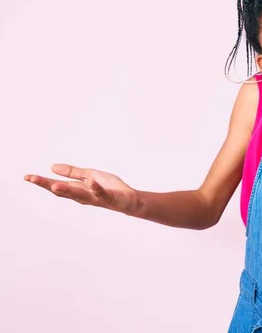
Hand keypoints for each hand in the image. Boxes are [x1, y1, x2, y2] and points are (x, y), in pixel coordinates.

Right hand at [24, 164, 138, 214]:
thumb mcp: (90, 175)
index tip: (27, 177)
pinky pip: (102, 193)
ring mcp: (96, 198)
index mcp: (78, 190)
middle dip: (47, 185)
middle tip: (32, 179)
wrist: (129, 199)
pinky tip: (90, 182)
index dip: (42, 182)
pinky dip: (96, 188)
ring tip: (54, 185)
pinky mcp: (109, 198)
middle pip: (63, 191)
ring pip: (79, 195)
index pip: (57, 185)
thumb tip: (52, 167)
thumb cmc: (110, 188)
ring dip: (67, 190)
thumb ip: (73, 172)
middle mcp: (83, 196)